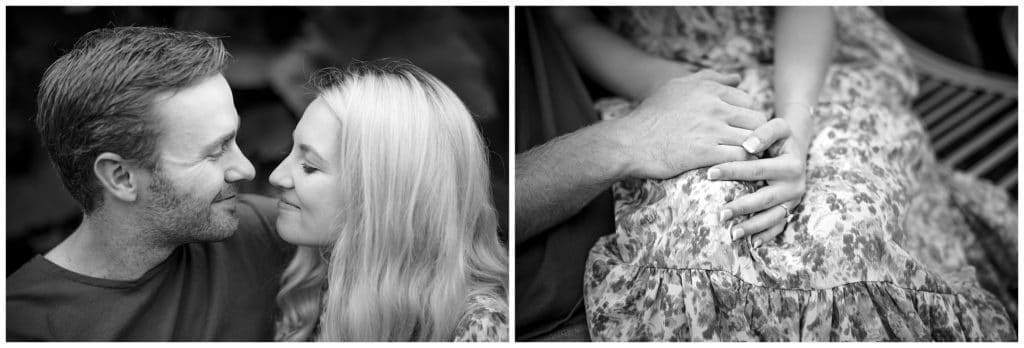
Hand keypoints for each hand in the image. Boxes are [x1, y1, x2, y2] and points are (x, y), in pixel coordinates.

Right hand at [612, 70, 768, 179]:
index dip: (748, 117)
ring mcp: (710, 130)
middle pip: (756, 119)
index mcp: (709, 89)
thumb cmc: (652, 115)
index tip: (740, 129)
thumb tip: (737, 77)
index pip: (748, 101)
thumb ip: (709, 78)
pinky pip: (739, 157)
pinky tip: (732, 167)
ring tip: (742, 157)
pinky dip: (741, 164)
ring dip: (750, 150)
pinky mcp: (705, 153)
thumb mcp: (677, 86)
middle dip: (755, 133)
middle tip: (745, 145)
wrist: (630, 142)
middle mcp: (713, 106)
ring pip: (752, 139)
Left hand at [707, 118, 807, 245]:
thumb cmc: (780, 136)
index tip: (709, 174)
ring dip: (752, 227)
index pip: (757, 168)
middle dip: (741, 207)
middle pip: (764, 198)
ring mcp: (793, 200)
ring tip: (732, 234)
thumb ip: (764, 132)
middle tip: (719, 215)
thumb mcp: (778, 127)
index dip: (733, 170)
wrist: (795, 148)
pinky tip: (752, 244)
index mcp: (791, 164)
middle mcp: (795, 185)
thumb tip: (747, 146)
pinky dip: (767, 236)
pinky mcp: (791, 209)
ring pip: (773, 217)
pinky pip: (779, 226)